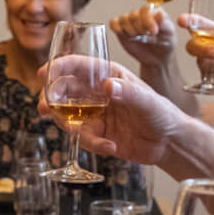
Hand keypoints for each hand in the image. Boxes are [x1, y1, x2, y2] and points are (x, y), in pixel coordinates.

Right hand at [37, 58, 191, 165]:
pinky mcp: (97, 135)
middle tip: (44, 107)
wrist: (170, 143)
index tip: (43, 73)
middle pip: (64, 91)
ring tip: (79, 133)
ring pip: (67, 116)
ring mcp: (95, 115)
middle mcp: (97, 93)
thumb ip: (127, 92)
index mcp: (109, 76)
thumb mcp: (148, 101)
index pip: (78, 67)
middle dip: (51, 98)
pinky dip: (93, 144)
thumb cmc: (163, 113)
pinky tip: (110, 147)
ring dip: (67, 125)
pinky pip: (84, 139)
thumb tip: (106, 86)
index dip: (58, 67)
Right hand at [109, 5, 177, 66]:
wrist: (157, 57)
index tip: (154, 32)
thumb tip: (158, 13)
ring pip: (123, 19)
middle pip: (133, 15)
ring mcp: (130, 21)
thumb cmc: (165, 44)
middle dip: (139, 28)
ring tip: (138, 38)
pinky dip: (117, 29)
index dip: (148, 20)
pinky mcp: (121, 29)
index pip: (146, 9)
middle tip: (146, 36)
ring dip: (130, 31)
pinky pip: (113, 23)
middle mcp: (140, 14)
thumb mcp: (169, 34)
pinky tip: (126, 36)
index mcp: (154, 11)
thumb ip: (164, 23)